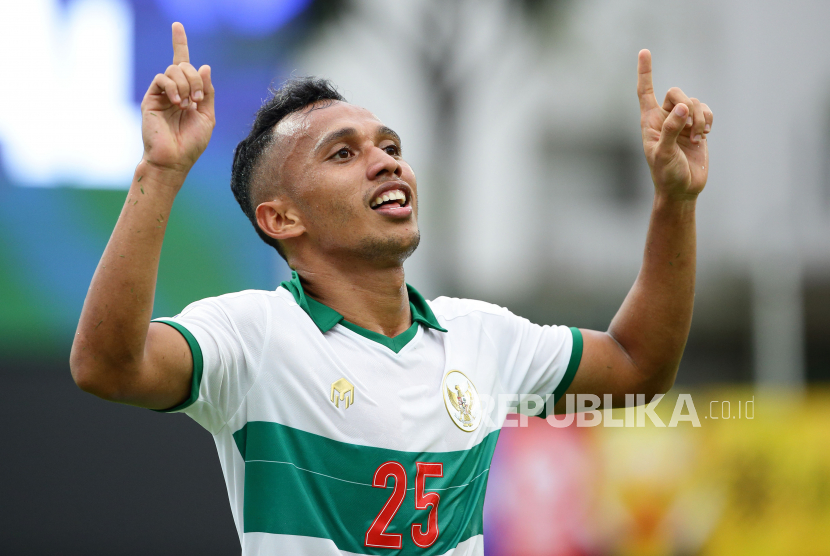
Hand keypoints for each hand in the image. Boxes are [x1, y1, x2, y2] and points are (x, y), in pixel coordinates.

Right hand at [140, 22, 214, 179]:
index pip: (184, 64)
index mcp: (188, 93)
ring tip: (188, 104)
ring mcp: (162, 94)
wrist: (174, 160)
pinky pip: (162, 78)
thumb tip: (204, 66)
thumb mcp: (208, 116)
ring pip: (174, 70)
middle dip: (196, 79)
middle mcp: (174, 90)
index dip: (180, 43)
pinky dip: (174, 88)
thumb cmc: (192, 142)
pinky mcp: (151, 98)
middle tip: (198, 100)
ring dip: (187, 85)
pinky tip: (178, 103)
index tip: (177, 25)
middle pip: (184, 65)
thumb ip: (207, 91)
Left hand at [637, 49, 712, 198]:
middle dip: (687, 106)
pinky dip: (708, 119)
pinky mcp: (696, 127)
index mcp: (650, 122)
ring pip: (694, 102)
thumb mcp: (664, 154)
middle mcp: (664, 118)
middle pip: (676, 92)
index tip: (645, 51)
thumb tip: (682, 107)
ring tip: (697, 139)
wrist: (683, 190)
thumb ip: (671, 130)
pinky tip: (704, 135)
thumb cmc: (667, 174)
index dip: (645, 72)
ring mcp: (681, 122)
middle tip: (692, 130)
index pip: (645, 91)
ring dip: (699, 118)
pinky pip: (706, 110)